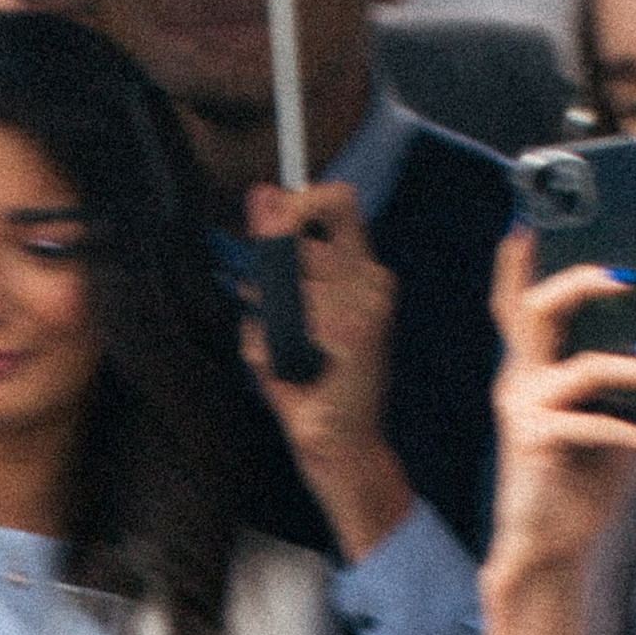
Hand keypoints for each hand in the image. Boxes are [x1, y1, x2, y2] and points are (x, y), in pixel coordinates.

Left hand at [237, 183, 412, 559]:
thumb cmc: (310, 379)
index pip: (339, 202)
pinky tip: (293, 369)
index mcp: (362, 268)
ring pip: (294, 283)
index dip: (300, 198)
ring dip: (268, 312)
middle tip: (260, 299)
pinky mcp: (359, 336)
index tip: (269, 214)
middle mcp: (374, 280)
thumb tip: (260, 192)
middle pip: (305, 243)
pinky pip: (296, 319)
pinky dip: (274, 345)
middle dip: (268, 268)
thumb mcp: (286, 307)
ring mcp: (371, 307)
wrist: (338, 442)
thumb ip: (276, 251)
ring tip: (280, 344)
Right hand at [483, 229, 635, 587]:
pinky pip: (596, 426)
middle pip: (532, 308)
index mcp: (533, 362)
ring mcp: (524, 410)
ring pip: (580, 367)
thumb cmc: (583, 474)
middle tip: (630, 274)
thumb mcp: (604, 409)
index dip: (521, 256)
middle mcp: (519, 377)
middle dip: (581, 281)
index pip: (517, 297)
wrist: (551, 542)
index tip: (537, 215)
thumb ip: (623, 366)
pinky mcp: (536, 445)